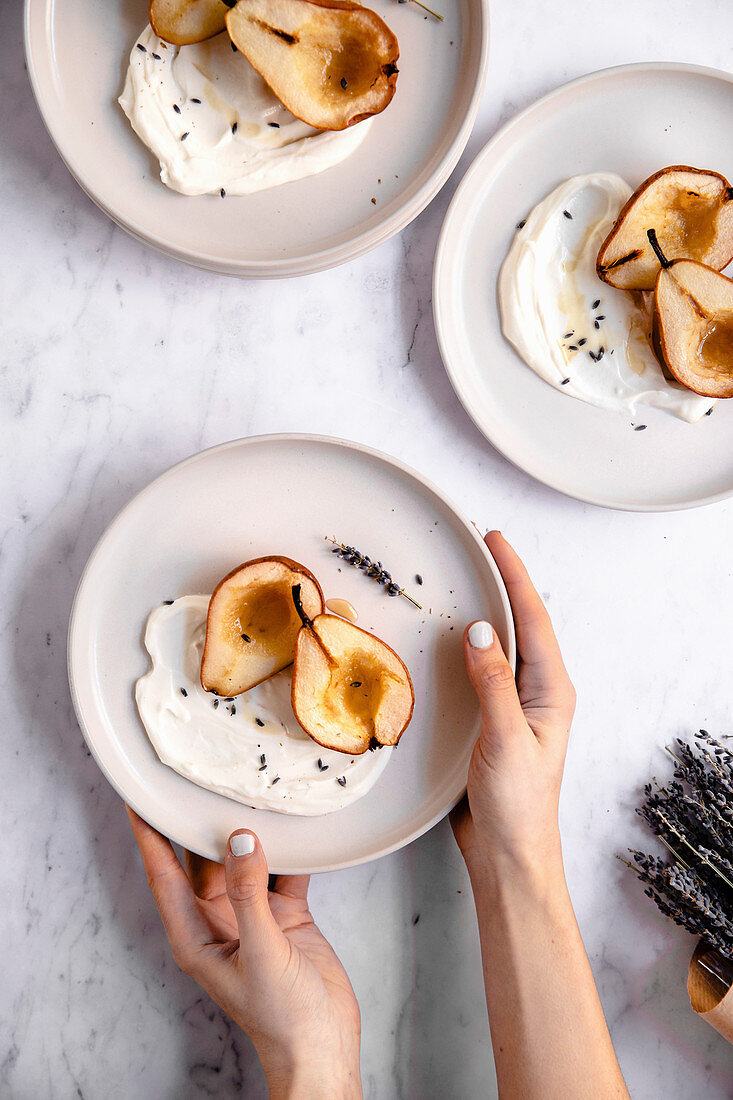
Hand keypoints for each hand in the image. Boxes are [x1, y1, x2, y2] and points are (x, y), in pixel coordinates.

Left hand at [127, 809, 361, 1099]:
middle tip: (198, 779)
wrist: (325, 1046)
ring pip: (243, 860)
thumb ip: (248, 894)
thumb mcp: (259, 953)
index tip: (138, 800)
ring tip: (245, 790)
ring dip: (247, 831)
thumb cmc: (282, 1020)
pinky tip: (294, 824)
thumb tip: (240, 841)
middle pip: (202, 861)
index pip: (164, 876)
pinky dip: (289, 848)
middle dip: (198, 823)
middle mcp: (219, 921)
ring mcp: (253, 916)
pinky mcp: (285, 914)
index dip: (149, 837)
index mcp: (195, 936)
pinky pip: (283, 870)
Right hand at [451, 531, 575, 881]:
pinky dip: (469, 646)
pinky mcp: (492, 721)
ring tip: (468, 580)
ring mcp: (515, 706)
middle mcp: (537, 693)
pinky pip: (483, 671)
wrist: (508, 854)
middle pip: (522, 625)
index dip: (515, 578)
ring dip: (488, 611)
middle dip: (505, 584)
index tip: (496, 542)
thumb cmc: (518, 806)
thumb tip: (483, 630)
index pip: (534, 621)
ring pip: (503, 646)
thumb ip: (494, 684)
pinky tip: (452, 640)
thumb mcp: (506, 739)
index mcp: (551, 692)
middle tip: (481, 548)